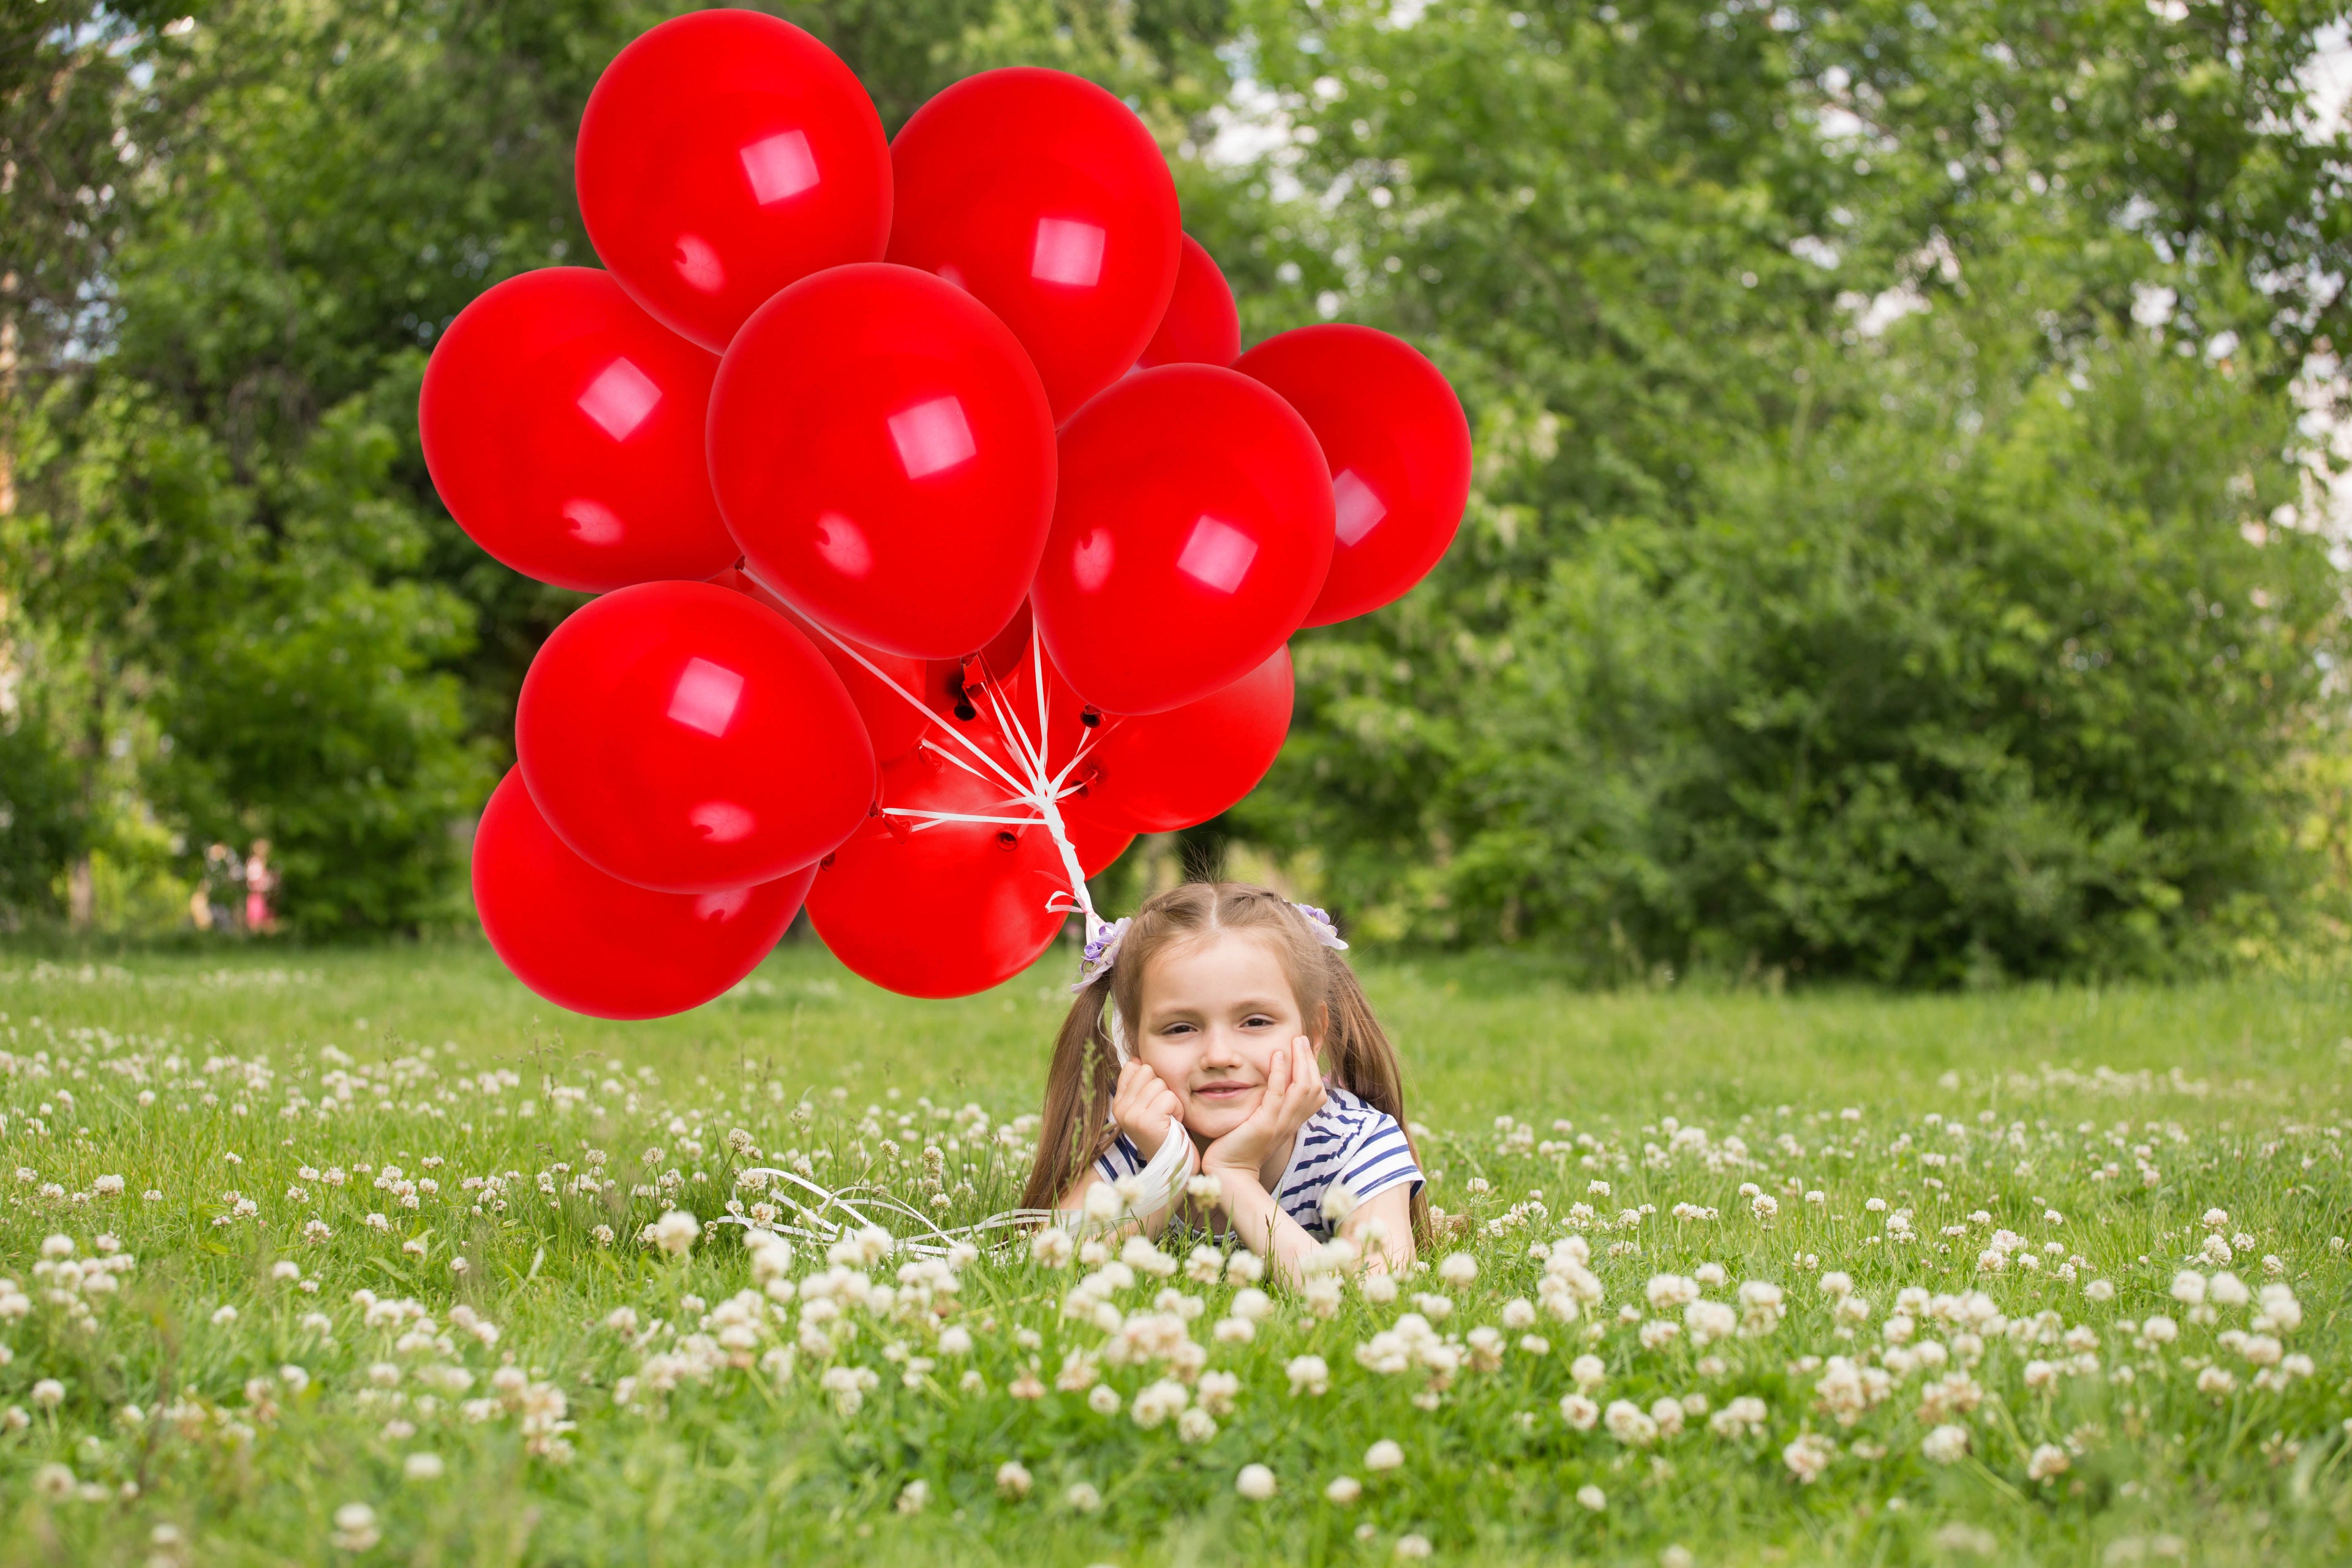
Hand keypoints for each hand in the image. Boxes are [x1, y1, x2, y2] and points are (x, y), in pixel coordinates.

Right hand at [1110, 1060, 1182, 1156]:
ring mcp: (1131, 1115)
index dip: (1151, 1079)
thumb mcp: (1148, 1106)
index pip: (1132, 1067)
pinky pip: (1169, 1097)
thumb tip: (1136, 1059)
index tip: (1154, 1101)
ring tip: (1168, 1118)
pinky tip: (1173, 1123)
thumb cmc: (1165, 1132)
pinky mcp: (1146, 1121)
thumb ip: (1140, 1084)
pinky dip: (1177, 1109)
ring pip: (1159, 1083)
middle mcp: (1120, 1109)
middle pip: (1148, 1071)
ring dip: (1171, 1100)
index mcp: (1118, 1103)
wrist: (1172, 1164)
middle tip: (1163, 1110)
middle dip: (1162, 1088)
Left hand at [1202, 1037, 1325, 1190]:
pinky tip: (1276, 1056)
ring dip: (1300, 1061)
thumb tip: (1266, 1086)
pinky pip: (1278, 1095)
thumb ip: (1267, 1107)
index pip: (1316, 1095)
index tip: (1305, 1050)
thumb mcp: (1259, 1123)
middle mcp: (1291, 1123)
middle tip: (1301, 1038)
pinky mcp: (1264, 1124)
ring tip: (1294, 1041)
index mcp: (1292, 1123)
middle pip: (1314, 1088)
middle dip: (1310, 1060)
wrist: (1228, 1173)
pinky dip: (1280, 1074)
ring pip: (1302, 1088)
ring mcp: (1280, 1124)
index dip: (1314, 1071)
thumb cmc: (1237, 1146)